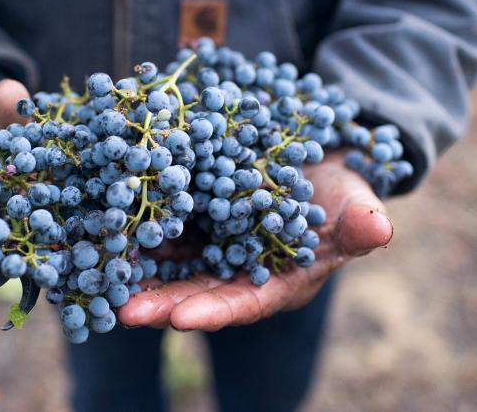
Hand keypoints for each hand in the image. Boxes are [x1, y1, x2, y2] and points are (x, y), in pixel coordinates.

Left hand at [118, 152, 393, 330]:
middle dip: (160, 302)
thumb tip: (380, 228)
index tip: (182, 319)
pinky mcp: (191, 217)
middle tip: (121, 311)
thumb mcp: (354, 200)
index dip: (216, 310)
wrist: (311, 157)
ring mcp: (210, 245)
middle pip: (196, 291)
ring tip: (97, 277)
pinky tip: (102, 233)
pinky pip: (158, 228)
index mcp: (277, 280)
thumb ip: (361, 218)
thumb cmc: (338, 188)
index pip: (246, 302)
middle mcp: (237, 270)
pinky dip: (131, 232)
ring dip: (134, 272)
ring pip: (169, 265)